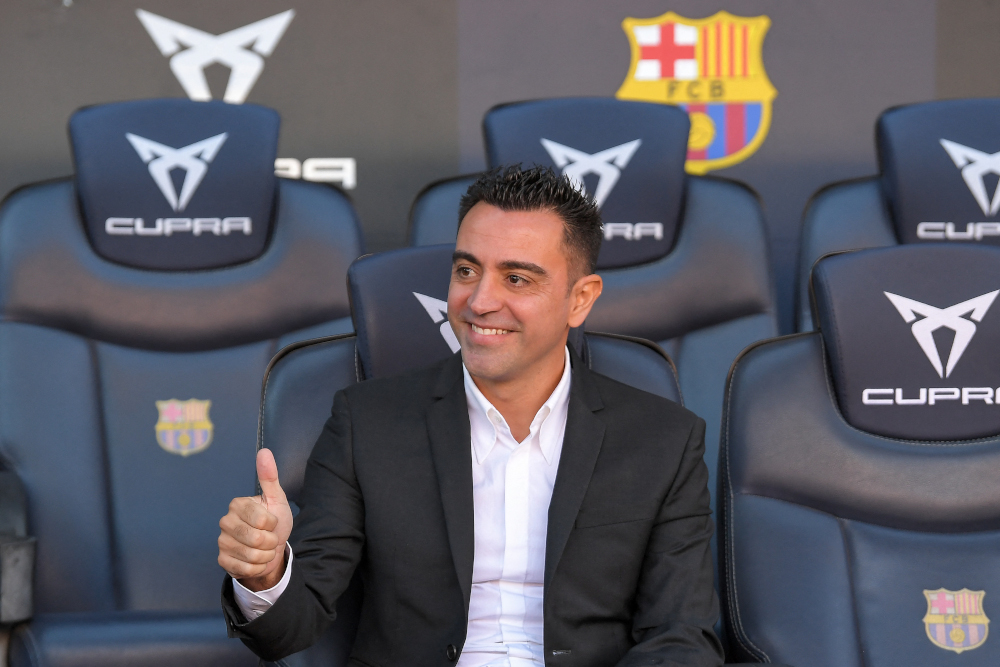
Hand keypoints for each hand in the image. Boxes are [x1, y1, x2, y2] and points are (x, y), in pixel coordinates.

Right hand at [218, 448, 293, 590]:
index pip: (262, 519)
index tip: (272, 521)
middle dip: (271, 541)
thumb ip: (270, 477)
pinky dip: (259, 567)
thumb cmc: (274, 522)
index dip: (273, 523)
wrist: (271, 548)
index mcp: (237, 504)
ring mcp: (222, 542)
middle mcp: (225, 522)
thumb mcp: (277, 499)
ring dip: (266, 555)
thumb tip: (264, 452)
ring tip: (264, 548)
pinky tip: (257, 560)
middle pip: (256, 538)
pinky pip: (246, 569)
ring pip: (252, 555)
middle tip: (270, 537)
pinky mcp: (222, 560)